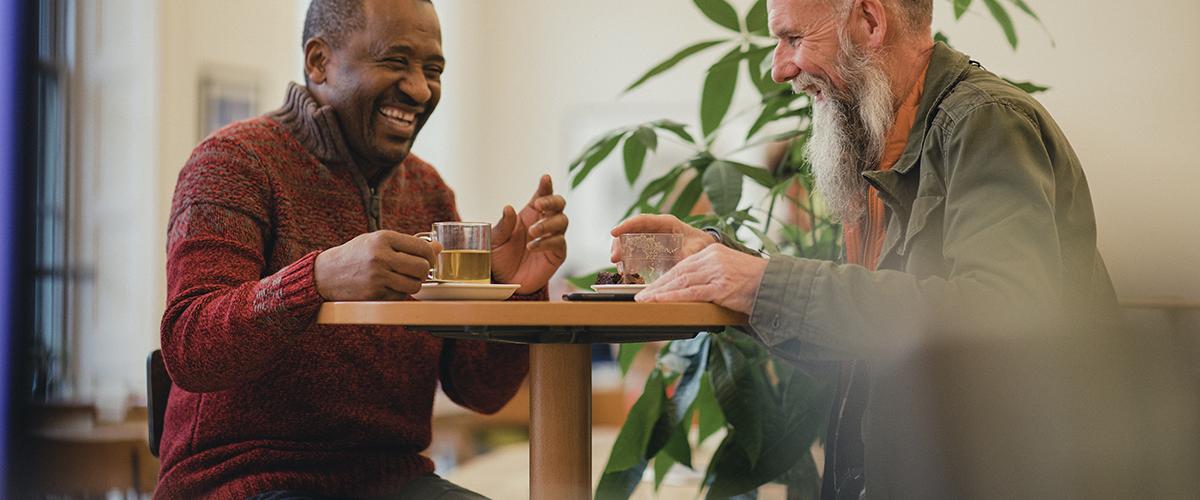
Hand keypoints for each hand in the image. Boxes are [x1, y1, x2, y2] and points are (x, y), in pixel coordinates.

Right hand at [314, 230, 437, 300]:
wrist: (326, 273)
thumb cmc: (356, 254)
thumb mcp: (378, 240)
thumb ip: (408, 243)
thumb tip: (439, 248)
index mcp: (384, 238)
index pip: (423, 248)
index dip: (431, 256)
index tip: (429, 259)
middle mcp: (381, 256)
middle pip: (422, 268)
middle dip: (424, 271)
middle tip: (418, 271)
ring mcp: (377, 277)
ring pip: (415, 285)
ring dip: (413, 283)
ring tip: (403, 278)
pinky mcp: (375, 294)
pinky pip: (401, 296)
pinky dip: (400, 292)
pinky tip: (389, 286)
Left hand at [491, 174, 568, 293]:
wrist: (505, 280)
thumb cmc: (501, 256)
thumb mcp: (495, 240)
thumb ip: (503, 225)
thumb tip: (508, 208)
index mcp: (531, 213)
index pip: (542, 195)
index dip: (546, 186)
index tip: (545, 178)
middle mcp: (544, 222)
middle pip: (559, 204)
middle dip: (553, 201)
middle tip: (540, 205)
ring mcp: (553, 237)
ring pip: (562, 221)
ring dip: (548, 224)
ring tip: (532, 232)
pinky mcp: (557, 253)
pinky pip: (559, 243)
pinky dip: (547, 242)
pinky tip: (532, 246)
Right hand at [610, 214, 717, 263]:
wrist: (705, 251)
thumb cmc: (702, 244)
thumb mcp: (699, 246)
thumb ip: (691, 251)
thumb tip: (683, 258)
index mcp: (666, 223)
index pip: (642, 220)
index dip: (626, 225)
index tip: (614, 232)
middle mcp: (655, 229)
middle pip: (631, 232)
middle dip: (620, 243)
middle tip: (615, 258)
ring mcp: (651, 240)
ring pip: (630, 243)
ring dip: (622, 254)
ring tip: (619, 267)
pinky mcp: (650, 251)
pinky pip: (635, 254)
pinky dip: (629, 262)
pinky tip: (626, 272)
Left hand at [635, 245, 767, 314]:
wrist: (775, 285)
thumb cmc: (753, 285)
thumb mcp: (729, 273)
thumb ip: (710, 278)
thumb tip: (689, 292)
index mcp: (713, 252)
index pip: (683, 266)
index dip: (665, 278)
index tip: (651, 288)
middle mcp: (712, 258)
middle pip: (678, 272)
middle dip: (658, 286)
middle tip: (641, 295)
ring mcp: (717, 272)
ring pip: (681, 282)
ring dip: (660, 292)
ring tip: (645, 300)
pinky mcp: (721, 286)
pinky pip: (691, 292)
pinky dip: (673, 297)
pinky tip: (660, 301)